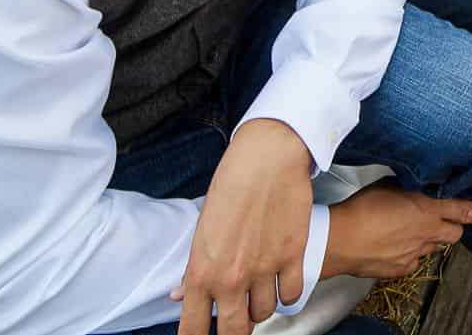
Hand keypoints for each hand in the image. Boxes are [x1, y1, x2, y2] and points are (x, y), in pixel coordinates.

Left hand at [174, 117, 315, 334]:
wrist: (268, 155)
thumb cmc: (232, 182)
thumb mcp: (203, 226)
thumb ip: (193, 268)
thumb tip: (179, 294)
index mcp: (202, 271)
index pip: (192, 329)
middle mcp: (231, 277)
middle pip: (233, 332)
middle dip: (233, 331)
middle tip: (235, 320)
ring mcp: (264, 270)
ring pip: (263, 314)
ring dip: (259, 306)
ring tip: (257, 288)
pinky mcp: (292, 257)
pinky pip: (290, 296)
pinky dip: (285, 292)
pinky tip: (280, 279)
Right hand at [324, 183, 471, 282]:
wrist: (343, 239)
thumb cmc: (363, 208)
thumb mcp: (390, 184)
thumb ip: (410, 187)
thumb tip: (415, 183)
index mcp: (426, 209)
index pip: (462, 210)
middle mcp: (426, 233)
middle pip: (454, 234)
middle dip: (453, 227)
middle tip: (441, 221)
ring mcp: (415, 254)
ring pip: (433, 247)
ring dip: (428, 239)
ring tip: (408, 231)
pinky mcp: (402, 269)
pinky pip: (414, 261)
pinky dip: (410, 253)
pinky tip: (395, 245)